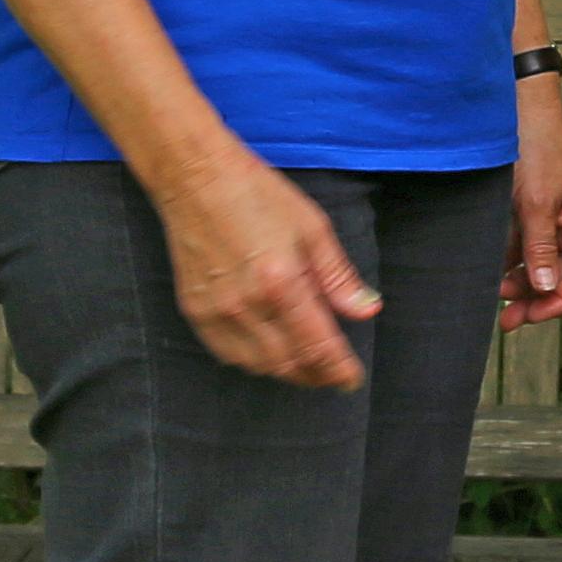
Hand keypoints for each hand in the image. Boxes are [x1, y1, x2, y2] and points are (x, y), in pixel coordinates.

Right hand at [149, 148, 379, 387]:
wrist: (196, 180)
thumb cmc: (260, 196)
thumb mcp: (313, 229)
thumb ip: (339, 277)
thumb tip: (367, 311)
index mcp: (280, 282)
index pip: (316, 345)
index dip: (338, 368)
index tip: (353, 380)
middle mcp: (245, 305)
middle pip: (287, 362)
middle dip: (316, 375)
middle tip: (335, 375)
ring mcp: (214, 312)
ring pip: (256, 364)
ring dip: (287, 371)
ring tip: (310, 368)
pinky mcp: (194, 311)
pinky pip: (227, 353)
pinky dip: (254, 361)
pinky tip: (271, 353)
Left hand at [503, 86, 561, 330]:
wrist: (515, 114)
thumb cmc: (536, 151)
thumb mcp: (537, 203)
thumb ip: (540, 248)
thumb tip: (547, 289)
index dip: (559, 302)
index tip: (530, 316)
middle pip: (561, 278)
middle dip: (536, 300)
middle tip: (507, 320)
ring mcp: (550, 224)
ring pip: (539, 269)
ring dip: (519, 285)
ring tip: (493, 293)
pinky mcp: (528, 218)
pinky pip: (522, 252)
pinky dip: (508, 266)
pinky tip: (490, 275)